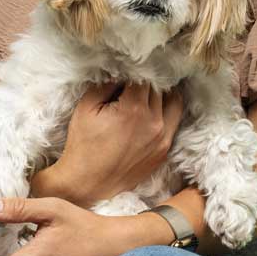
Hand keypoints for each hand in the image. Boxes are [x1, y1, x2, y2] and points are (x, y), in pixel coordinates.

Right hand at [52, 80, 184, 205]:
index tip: (128, 70)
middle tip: (133, 82)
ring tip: (147, 93)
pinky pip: (173, 122)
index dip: (134, 71)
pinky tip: (153, 110)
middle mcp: (153, 122)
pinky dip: (166, 112)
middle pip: (158, 88)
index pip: (144, 76)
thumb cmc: (83, 145)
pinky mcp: (164, 150)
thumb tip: (121, 71)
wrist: (88, 184)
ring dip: (161, 94)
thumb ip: (106, 84)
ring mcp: (162, 138)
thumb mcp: (87, 107)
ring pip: (172, 102)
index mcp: (133, 109)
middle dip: (146, 82)